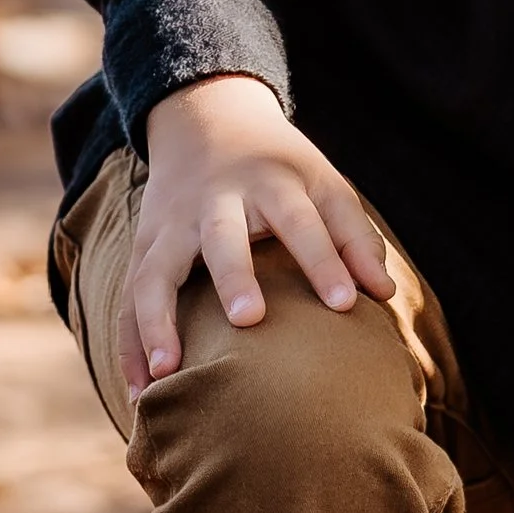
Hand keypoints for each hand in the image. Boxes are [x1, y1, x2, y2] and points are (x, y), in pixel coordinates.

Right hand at [118, 75, 392, 393]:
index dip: (324, 260)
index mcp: (270, 183)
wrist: (207, 120)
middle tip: (249, 319)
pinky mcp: (143, 248)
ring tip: (167, 373)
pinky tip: (139, 392)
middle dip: (234, 276)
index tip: (345, 304)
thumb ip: (354, 237)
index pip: (301, 220)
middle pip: (223, 237)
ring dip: (158, 322)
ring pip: (156, 272)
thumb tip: (384, 293)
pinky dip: (129, 344)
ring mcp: (172, 226)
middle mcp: (215, 202)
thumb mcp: (322, 183)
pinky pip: (128, 298)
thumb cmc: (279, 168)